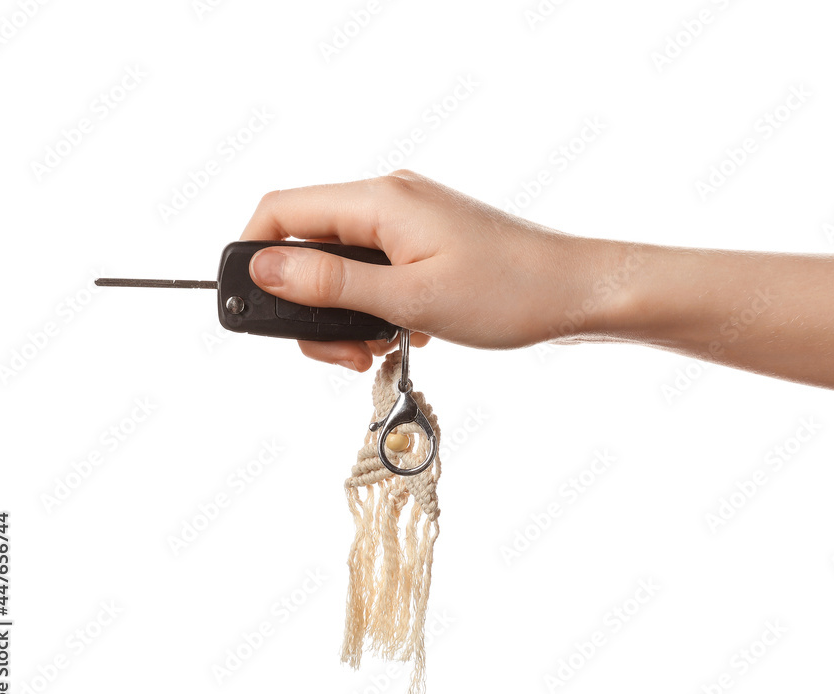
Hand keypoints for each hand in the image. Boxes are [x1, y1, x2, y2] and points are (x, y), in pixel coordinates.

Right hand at [241, 170, 612, 370]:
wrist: (578, 293)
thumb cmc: (509, 293)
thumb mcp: (410, 298)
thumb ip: (330, 286)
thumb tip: (262, 271)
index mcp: (379, 201)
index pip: (282, 210)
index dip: (255, 257)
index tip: (259, 311)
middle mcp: (389, 200)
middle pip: (309, 243)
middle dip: (311, 304)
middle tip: (343, 353)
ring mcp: (409, 221)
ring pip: (342, 265)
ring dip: (346, 314)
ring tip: (379, 348)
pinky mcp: (426, 242)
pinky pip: (376, 272)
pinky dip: (377, 308)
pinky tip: (407, 334)